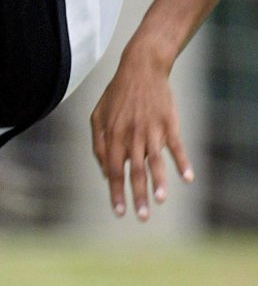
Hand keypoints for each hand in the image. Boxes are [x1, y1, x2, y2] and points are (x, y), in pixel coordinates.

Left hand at [90, 53, 193, 220]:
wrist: (141, 68)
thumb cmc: (117, 94)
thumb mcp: (98, 115)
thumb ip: (98, 143)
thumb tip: (104, 172)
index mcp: (113, 134)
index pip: (113, 169)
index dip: (116, 192)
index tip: (119, 212)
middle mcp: (132, 135)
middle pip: (134, 170)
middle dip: (137, 195)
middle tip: (142, 217)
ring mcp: (151, 129)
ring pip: (155, 160)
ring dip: (159, 181)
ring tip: (160, 200)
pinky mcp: (169, 123)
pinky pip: (176, 146)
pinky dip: (182, 162)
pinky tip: (187, 178)